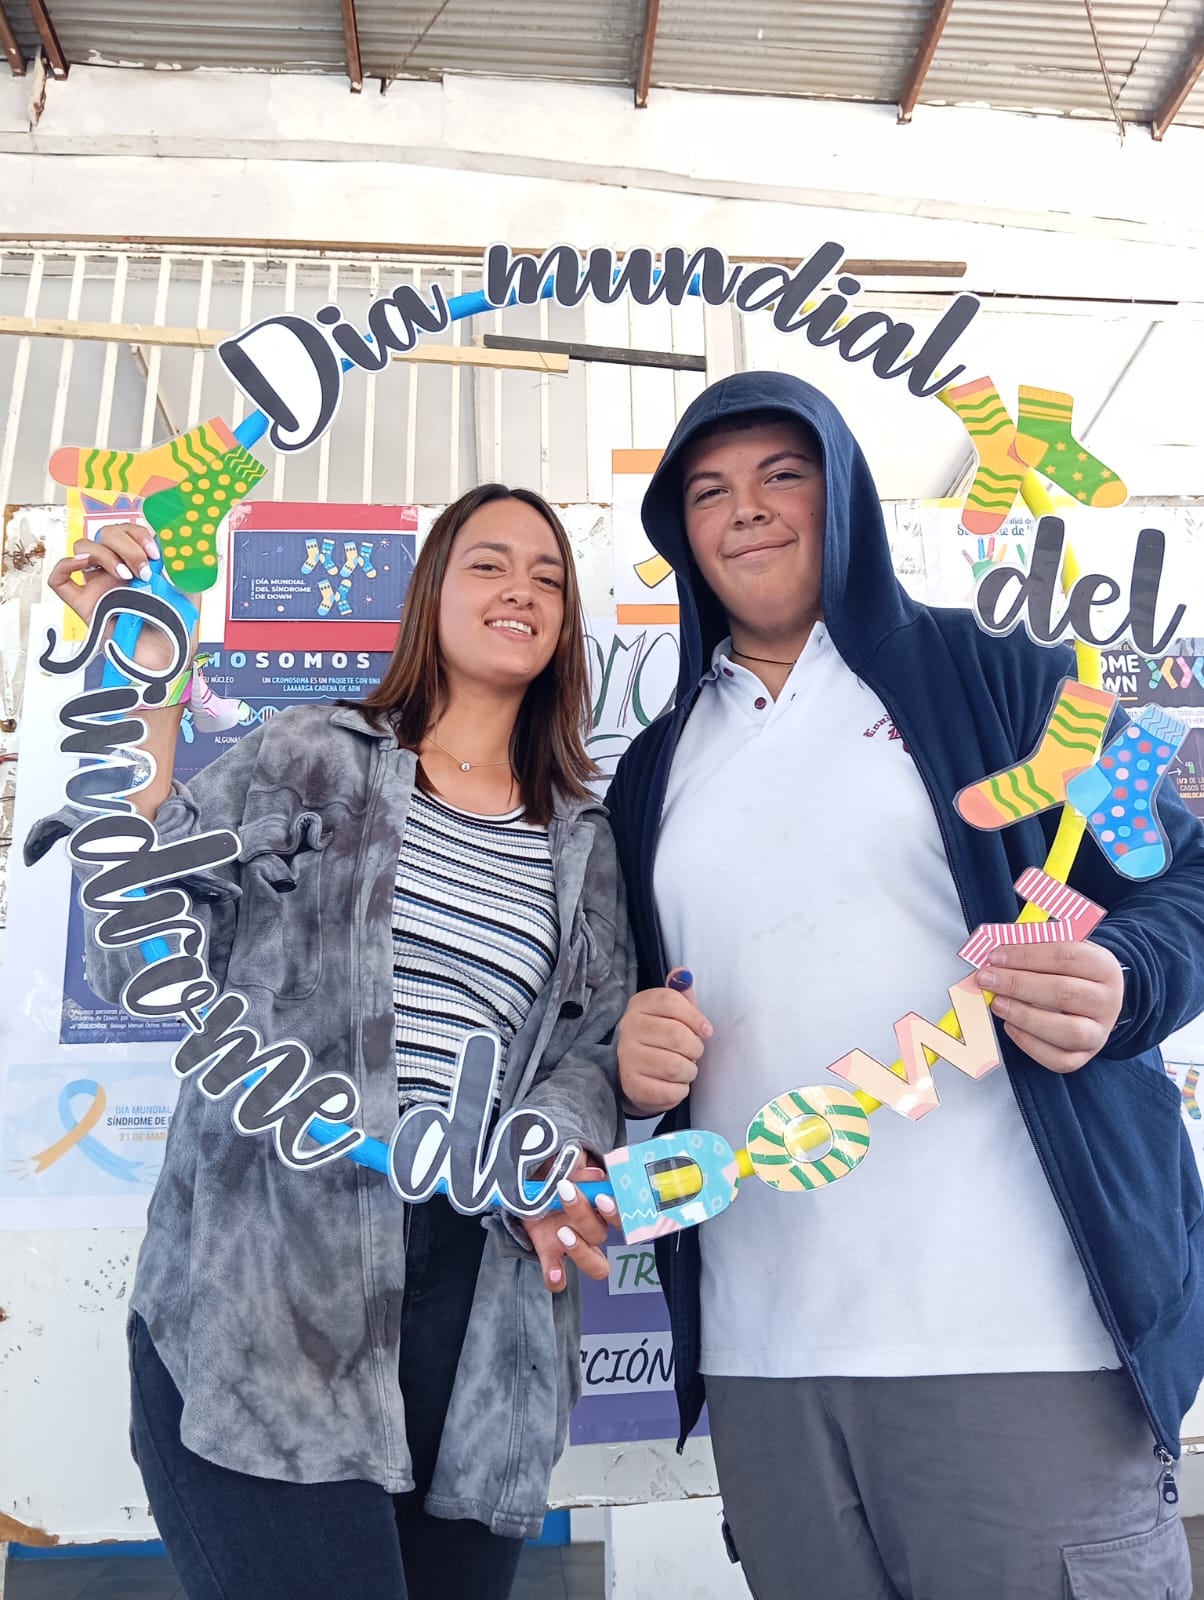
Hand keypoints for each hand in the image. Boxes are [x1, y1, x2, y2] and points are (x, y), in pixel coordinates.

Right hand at [47, 521, 177, 674]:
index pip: (128, 531)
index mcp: (138, 561)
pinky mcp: (83, 604)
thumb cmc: (177, 626)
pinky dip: (66, 564)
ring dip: (104, 554)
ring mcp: (97, 585)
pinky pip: (59, 579)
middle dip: (126, 546)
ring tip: (125, 576)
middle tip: (143, 571)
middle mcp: (115, 569)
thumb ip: (183, 563)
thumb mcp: (188, 589)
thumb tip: (178, 539)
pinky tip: (83, 564)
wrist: (167, 658)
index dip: (139, 534)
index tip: (156, 553)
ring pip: (84, 548)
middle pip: (106, 534)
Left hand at [520, 1159, 616, 1293]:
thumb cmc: (556, 1170)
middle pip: (600, 1234)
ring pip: (595, 1263)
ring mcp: (572, 1244)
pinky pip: (558, 1276)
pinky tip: (556, 1274)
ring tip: (562, 1232)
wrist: (530, 1179)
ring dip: (580, 1250)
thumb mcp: (567, 1161)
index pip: (621, 1215)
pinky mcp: (549, 1252)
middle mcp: (591, 1228)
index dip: (616, 1211)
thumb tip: (596, 1176)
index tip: (600, 1197)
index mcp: (601, 1205)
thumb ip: (580, 1166)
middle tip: (566, 1194)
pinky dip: (557, 1277)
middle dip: (584, 1215)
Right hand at [618, 968, 712, 1116]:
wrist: (634, 1075)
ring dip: (689, 1070)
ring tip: (684, 1068)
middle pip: (676, 1035)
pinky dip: (681, 1090)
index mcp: (639, 1005)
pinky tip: (674, 1083)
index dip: (695, 1016)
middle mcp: (628, 1029)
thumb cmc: (660, 1039)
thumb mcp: (670, 1014)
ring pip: (675, 1065)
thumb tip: (683, 973)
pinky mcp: (633, 1086)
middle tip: (693, 1052)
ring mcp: (627, 1058)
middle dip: (695, 1047)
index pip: (670, 1001)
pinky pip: (670, 1090)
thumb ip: (680, 994)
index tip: (705, 1030)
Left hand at [976, 941, 1124, 1073]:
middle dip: (1018, 984)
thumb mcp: (1060, 949)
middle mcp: (1107, 1001)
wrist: (1094, 999)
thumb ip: (1032, 946)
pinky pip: (1058, 1058)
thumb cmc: (1070, 971)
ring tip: (997, 1003)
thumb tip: (998, 952)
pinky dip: (1030, 1044)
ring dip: (1025, 1016)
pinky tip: (1010, 1026)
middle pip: (1064, 992)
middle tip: (988, 978)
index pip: (1066, 956)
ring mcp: (1099, 1032)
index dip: (1027, 955)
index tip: (996, 956)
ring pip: (1067, 1031)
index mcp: (1104, 966)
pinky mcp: (1084, 1056)